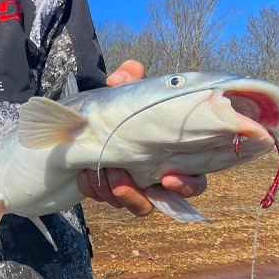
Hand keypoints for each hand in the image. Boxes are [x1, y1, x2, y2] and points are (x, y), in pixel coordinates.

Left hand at [77, 59, 207, 215]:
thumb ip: (129, 80)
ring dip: (117, 192)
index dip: (186, 185)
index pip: (194, 181)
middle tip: (120, 176)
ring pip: (135, 204)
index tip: (169, 179)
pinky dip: (95, 190)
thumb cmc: (127, 108)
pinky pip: (107, 200)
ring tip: (101, 170)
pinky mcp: (113, 192)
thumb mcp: (130, 91)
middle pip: (161, 201)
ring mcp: (137, 187)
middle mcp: (160, 177)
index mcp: (176, 156)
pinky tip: (84, 174)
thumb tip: (125, 74)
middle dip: (139, 194)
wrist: (98, 120)